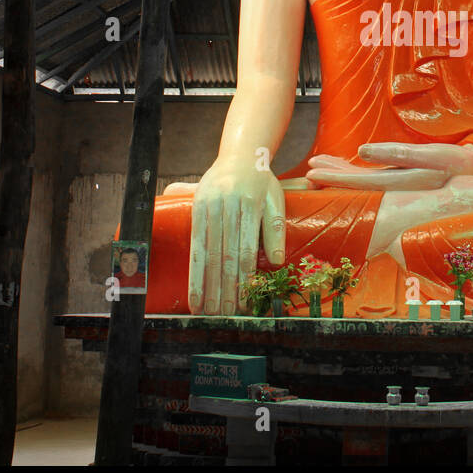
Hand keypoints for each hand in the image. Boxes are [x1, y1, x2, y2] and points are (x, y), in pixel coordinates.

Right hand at [188, 157, 286, 315]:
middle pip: (224, 255)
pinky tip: (194, 294)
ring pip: (208, 254)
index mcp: (248, 204)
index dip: (244, 278)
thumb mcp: (276, 199)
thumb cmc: (262, 183)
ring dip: (207, 286)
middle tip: (226, 315)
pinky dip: (195, 273)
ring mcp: (209, 208)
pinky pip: (195, 247)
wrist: (240, 157)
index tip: (245, 302)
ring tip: (209, 311)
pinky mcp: (197, 211)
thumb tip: (278, 262)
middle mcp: (226, 206)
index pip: (245, 249)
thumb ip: (274, 229)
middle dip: (224, 289)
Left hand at [304, 142, 472, 190]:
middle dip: (331, 175)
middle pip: (355, 183)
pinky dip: (355, 170)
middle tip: (309, 170)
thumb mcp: (431, 156)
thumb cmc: (455, 163)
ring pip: (362, 180)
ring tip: (318, 164)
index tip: (313, 171)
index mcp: (397, 183)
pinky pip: (374, 177)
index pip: (358, 182)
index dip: (334, 176)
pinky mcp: (403, 180)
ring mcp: (399, 187)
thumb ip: (396, 154)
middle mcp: (394, 189)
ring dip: (340, 172)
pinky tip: (343, 164)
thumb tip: (362, 151)